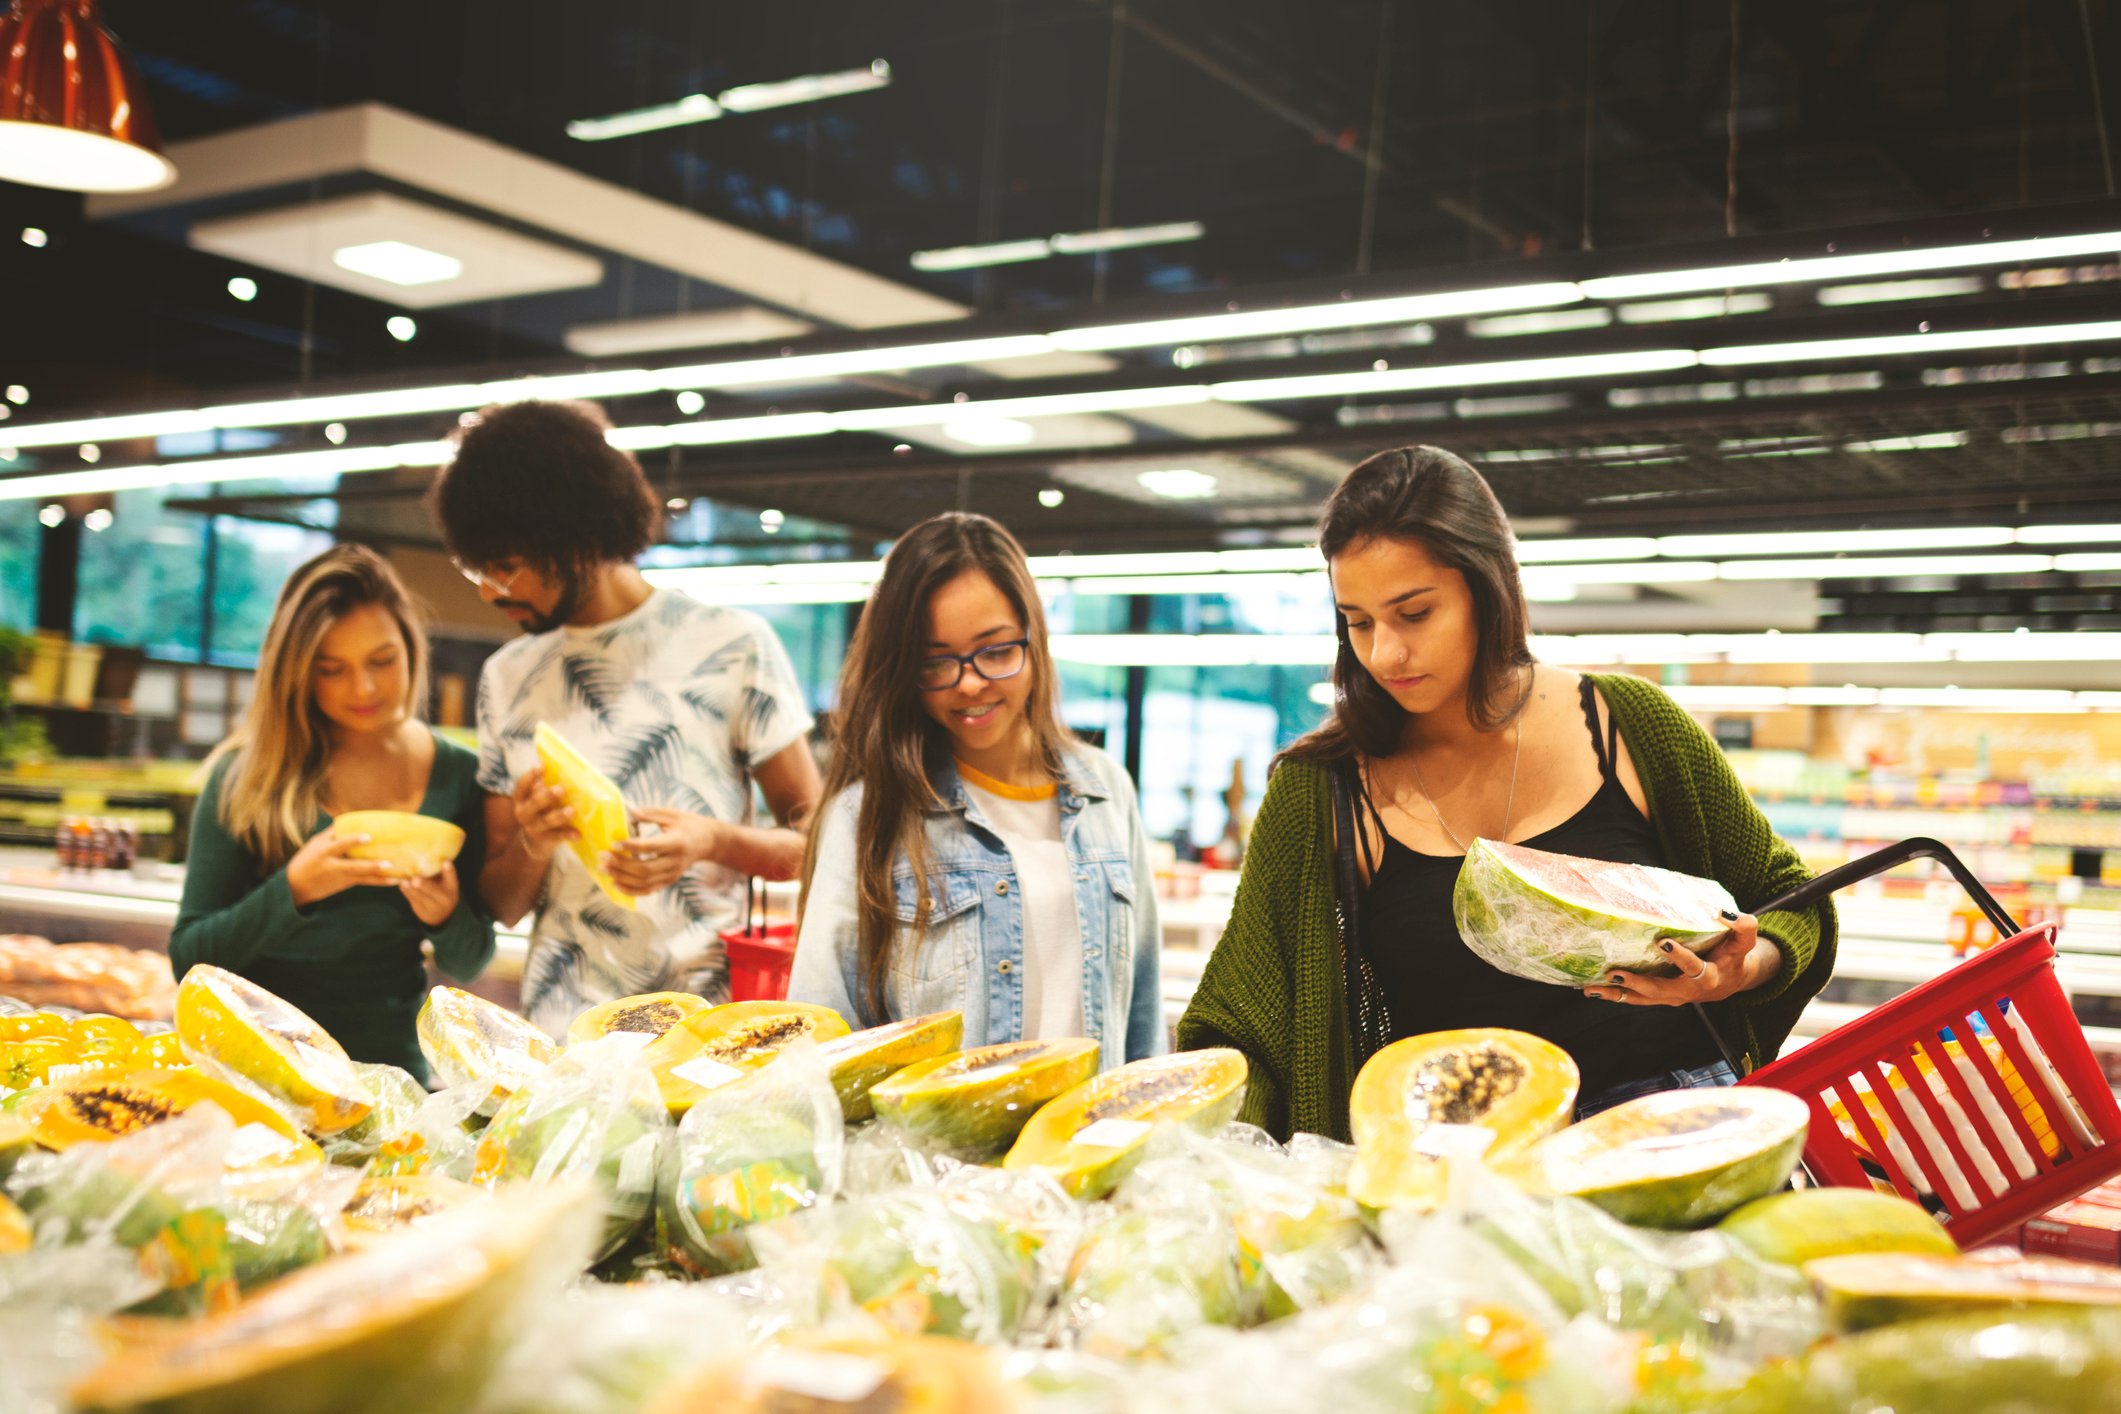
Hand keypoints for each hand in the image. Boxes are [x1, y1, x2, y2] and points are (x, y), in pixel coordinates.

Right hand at [286, 827, 404, 907]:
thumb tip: (351, 818)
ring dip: (381, 877)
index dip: (353, 841)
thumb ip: (333, 832)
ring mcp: (341, 877)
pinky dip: (380, 881)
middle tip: (388, 863)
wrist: (296, 886)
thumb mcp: (316, 843)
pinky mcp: (346, 884)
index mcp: (324, 851)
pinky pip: (365, 882)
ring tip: (399, 876)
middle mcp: (333, 865)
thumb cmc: (308, 859)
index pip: (339, 845)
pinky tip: (395, 880)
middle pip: (354, 866)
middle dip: (371, 866)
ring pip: (363, 877)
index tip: (368, 837)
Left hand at [399, 862, 459, 927]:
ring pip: (420, 896)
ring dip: (410, 889)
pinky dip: (406, 892)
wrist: (441, 915)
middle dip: (423, 885)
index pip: (452, 878)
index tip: (446, 862)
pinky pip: (412, 900)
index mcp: (451, 888)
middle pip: (433, 890)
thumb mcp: (448, 883)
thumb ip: (443, 872)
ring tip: (404, 881)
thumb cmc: (443, 891)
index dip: (449, 870)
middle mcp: (443, 898)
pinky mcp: (421, 910)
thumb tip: (438, 857)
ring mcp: (432, 906)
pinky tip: (402, 885)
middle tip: (415, 879)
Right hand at [510, 767, 577, 861]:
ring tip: (572, 810)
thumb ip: (544, 786)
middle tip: (561, 789)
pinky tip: (577, 834)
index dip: (530, 777)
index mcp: (521, 799)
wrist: (535, 842)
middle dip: (546, 796)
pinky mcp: (544, 840)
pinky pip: (557, 837)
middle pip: (533, 804)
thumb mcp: (537, 798)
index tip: (541, 767)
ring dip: (559, 816)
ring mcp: (533, 827)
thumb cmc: (541, 811)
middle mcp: (523, 813)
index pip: (521, 786)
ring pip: (546, 821)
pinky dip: (567, 835)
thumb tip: (564, 766)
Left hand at [605, 806, 722, 894]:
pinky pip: (648, 890)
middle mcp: (675, 862)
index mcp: (677, 843)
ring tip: (604, 869)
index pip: (651, 847)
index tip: (613, 843)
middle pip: (645, 869)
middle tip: (602, 858)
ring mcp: (672, 874)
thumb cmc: (689, 824)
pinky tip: (616, 884)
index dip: (631, 847)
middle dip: (621, 865)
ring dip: (622, 878)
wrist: (708, 842)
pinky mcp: (669, 881)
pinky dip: (631, 890)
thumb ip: (650, 813)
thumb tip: (629, 811)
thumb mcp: (672, 814)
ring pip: (644, 882)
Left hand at [1585, 912, 1777, 1005]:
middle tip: (1615, 972)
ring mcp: (1671, 997)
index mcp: (1708, 976)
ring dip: (1617, 994)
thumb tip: (1722, 910)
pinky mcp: (1659, 997)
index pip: (1694, 967)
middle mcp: (1687, 991)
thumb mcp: (1744, 941)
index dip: (1680, 957)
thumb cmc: (1733, 955)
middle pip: (1660, 989)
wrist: (1730, 981)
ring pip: (1642, 999)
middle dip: (1637, 982)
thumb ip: (1742, 925)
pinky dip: (1615, 996)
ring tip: (1592, 988)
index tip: (1663, 942)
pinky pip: (1635, 999)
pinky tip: (1592, 990)